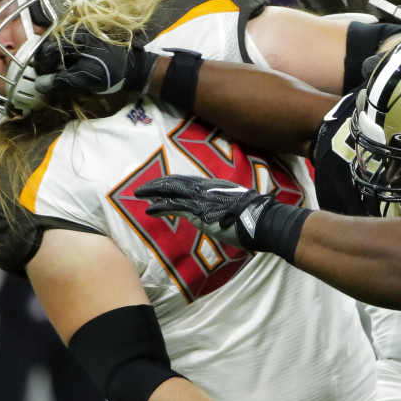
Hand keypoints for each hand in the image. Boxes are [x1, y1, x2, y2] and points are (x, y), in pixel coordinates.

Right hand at [33, 27, 157, 96]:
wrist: (138, 69)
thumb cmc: (112, 72)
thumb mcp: (85, 78)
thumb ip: (61, 80)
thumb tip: (39, 85)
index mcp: (75, 36)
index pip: (48, 48)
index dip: (42, 65)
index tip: (41, 80)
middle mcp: (77, 32)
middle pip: (53, 48)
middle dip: (49, 65)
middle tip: (49, 81)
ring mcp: (84, 37)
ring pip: (62, 50)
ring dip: (58, 65)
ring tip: (60, 79)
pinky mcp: (90, 44)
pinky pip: (72, 52)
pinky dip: (68, 63)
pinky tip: (71, 74)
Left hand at [136, 175, 273, 248]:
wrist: (260, 220)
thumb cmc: (253, 216)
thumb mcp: (237, 205)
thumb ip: (224, 205)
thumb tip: (220, 213)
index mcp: (214, 185)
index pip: (188, 181)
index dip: (173, 182)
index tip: (162, 185)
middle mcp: (205, 188)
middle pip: (176, 181)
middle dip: (158, 184)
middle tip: (143, 188)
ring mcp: (201, 198)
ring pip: (171, 190)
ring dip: (153, 192)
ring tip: (140, 194)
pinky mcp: (198, 211)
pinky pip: (174, 206)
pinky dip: (160, 208)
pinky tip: (149, 211)